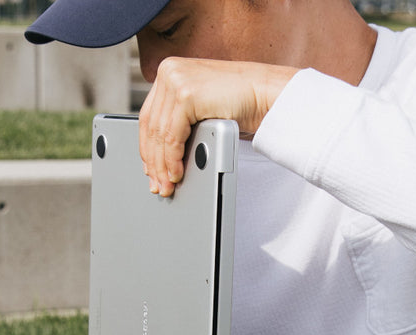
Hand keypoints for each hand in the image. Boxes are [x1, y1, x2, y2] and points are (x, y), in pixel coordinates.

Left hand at [138, 57, 297, 196]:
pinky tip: (176, 172)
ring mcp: (176, 80)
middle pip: (150, 126)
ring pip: (159, 134)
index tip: (151, 168)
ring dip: (162, 165)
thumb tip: (160, 152)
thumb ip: (180, 119)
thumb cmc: (242, 103)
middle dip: (153, 160)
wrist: (268, 95)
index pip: (149, 115)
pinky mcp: (186, 94)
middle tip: (158, 183)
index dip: (147, 146)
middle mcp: (169, 71)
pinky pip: (172, 136)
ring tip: (168, 184)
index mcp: (169, 70)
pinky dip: (172, 159)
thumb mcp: (202, 108)